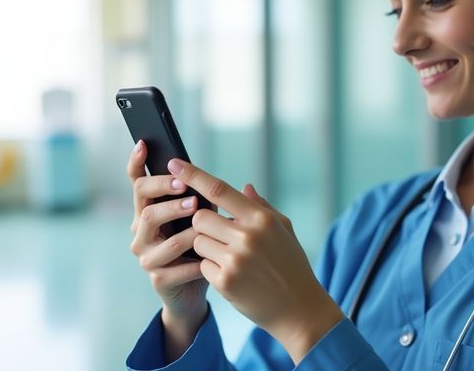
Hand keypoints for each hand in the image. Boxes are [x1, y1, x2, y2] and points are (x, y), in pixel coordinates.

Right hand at [126, 141, 207, 361]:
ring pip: (156, 231)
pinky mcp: (157, 278)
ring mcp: (146, 255)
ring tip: (201, 219)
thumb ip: (199, 199)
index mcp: (149, 211)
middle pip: (144, 203)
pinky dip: (193, 259)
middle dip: (165, 191)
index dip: (136, 163)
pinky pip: (174, 264)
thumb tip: (204, 178)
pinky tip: (208, 257)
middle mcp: (140, 231)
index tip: (144, 144)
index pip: (136, 183)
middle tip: (188, 188)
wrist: (197, 289)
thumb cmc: (200, 247)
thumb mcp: (200, 219)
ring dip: (181, 222)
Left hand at [168, 158, 344, 364]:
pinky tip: (231, 276)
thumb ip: (261, 207)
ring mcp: (235, 260)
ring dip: (207, 247)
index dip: (193, 175)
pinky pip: (202, 265)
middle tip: (221, 237)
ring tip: (229, 258)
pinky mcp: (224, 282)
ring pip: (198, 241)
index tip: (174, 164)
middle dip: (204, 225)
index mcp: (261, 219)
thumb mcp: (284, 230)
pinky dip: (211, 268)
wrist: (299, 309)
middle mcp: (247, 236)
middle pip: (200, 217)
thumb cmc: (292, 265)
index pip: (219, 189)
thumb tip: (244, 187)